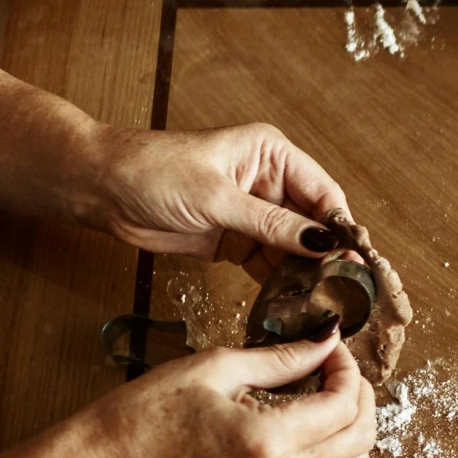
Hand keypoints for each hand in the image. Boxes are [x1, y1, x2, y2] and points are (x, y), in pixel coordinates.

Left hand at [86, 122, 349, 277]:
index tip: (356, 260)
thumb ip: (272, 224)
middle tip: (345, 290)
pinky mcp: (236, 240)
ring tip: (322, 302)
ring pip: (294, 248)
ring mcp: (253, 213)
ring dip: (306, 274)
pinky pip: (270, 263)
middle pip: (314, 224)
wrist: (102, 189)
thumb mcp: (217, 198)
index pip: (323, 192)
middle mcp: (269, 182)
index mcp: (272, 155)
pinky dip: (281, 283)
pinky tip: (293, 302)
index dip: (341, 227)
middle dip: (328, 256)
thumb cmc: (153, 172)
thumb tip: (322, 242)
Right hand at [86, 333, 374, 457]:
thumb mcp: (219, 367)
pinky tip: (311, 412)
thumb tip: (327, 340)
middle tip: (336, 365)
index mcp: (269, 442)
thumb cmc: (152, 409)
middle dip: (361, 395)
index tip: (330, 345)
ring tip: (328, 388)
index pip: (343, 406)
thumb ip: (283, 357)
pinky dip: (336, 444)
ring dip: (354, 424)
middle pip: (361, 440)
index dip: (347, 369)